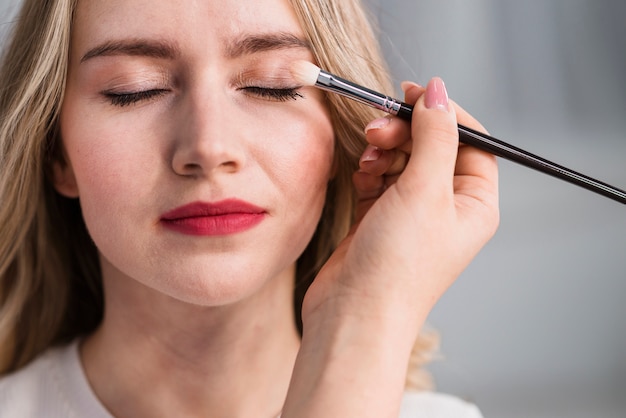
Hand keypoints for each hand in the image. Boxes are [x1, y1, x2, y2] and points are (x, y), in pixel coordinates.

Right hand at [303, 77, 498, 327]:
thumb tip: (438, 90)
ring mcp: (411, 214)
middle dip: (405, 132)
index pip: (471, 142)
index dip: (445, 115)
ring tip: (368, 158)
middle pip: (432, 147)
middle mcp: (446, 208)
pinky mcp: (379, 219)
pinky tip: (360, 177)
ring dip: (384, 151)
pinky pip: (379, 178)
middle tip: (378, 128)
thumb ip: (434, 135)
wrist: (352, 313)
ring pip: (402, 160)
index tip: (413, 94)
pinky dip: (369, 171)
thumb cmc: (397, 265)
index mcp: (474, 204)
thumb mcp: (425, 191)